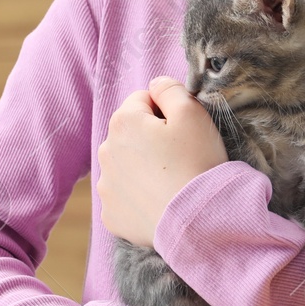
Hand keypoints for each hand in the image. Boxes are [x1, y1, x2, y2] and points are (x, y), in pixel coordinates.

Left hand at [96, 76, 227, 247]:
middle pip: (132, 134)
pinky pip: (125, 197)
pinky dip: (140, 197)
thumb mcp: (192, 113)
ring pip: (126, 165)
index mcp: (123, 122)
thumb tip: (156, 84)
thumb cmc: (197, 163)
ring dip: (143, 167)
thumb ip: (170, 89)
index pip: (143, 100)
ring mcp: (106, 187)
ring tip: (172, 181)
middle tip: (180, 157)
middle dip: (151, 139)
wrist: (198, 221)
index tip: (183, 131)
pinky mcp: (112, 215)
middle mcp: (106, 151)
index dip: (167, 111)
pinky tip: (161, 202)